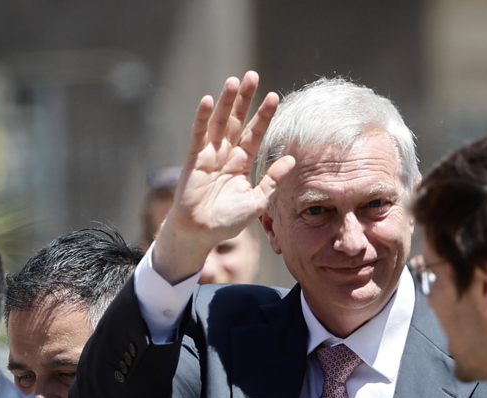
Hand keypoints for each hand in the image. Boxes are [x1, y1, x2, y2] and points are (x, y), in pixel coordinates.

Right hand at [151, 70, 295, 283]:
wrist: (200, 234)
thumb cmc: (226, 221)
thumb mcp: (256, 202)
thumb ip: (272, 180)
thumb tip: (292, 160)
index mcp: (242, 163)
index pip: (255, 133)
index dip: (264, 116)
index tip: (275, 96)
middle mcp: (226, 154)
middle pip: (237, 121)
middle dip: (245, 99)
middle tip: (253, 75)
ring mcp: (209, 154)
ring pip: (219, 123)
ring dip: (226, 102)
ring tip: (234, 81)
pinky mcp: (194, 159)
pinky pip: (198, 135)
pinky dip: (202, 118)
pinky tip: (207, 100)